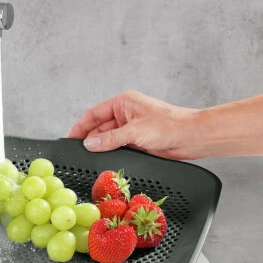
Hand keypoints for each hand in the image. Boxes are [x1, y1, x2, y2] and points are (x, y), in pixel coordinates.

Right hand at [68, 90, 202, 159]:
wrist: (192, 137)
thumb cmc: (170, 125)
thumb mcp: (134, 132)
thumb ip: (109, 139)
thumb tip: (89, 144)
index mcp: (123, 102)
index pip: (94, 114)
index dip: (80, 126)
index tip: (70, 138)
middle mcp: (125, 113)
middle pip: (99, 127)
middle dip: (89, 139)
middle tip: (78, 152)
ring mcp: (131, 128)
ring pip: (108, 138)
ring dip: (100, 147)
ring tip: (90, 157)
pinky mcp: (137, 141)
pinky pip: (117, 146)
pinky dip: (110, 152)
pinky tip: (105, 160)